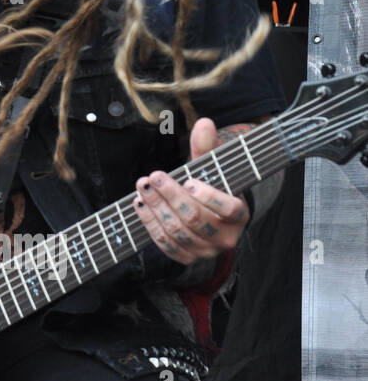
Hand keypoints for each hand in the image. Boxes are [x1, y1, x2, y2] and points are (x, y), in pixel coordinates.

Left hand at [132, 117, 249, 265]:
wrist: (203, 212)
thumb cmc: (208, 184)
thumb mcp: (210, 166)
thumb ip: (206, 147)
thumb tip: (204, 123)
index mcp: (239, 214)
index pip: (229, 209)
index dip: (208, 196)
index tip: (188, 180)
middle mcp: (227, 237)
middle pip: (196, 219)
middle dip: (170, 196)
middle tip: (153, 177)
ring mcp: (206, 251)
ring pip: (178, 232)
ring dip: (156, 208)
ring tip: (142, 187)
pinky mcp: (187, 257)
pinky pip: (166, 245)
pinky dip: (150, 224)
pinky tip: (140, 205)